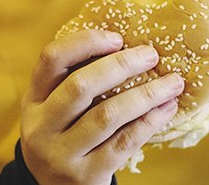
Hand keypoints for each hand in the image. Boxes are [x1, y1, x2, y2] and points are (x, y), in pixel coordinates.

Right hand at [20, 30, 183, 183]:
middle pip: (81, 85)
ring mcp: (60, 154)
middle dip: (122, 65)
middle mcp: (40, 127)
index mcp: (34, 100)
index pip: (50, 59)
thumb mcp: (58, 111)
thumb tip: (131, 45)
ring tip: (173, 82)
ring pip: (107, 115)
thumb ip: (79, 81)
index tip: (118, 38)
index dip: (85, 42)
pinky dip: (150, 122)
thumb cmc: (70, 138)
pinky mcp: (84, 176)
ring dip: (146, 94)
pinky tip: (167, 108)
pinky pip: (124, 142)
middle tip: (152, 55)